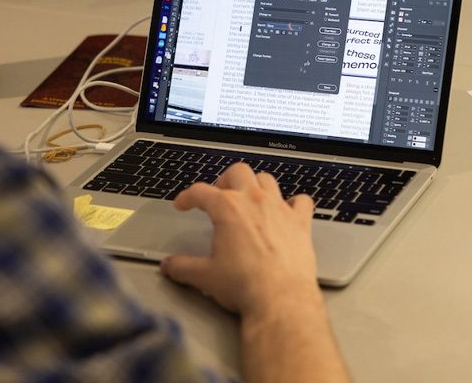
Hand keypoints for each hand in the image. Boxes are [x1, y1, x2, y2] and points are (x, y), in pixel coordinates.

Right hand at [160, 163, 320, 318]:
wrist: (280, 299)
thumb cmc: (245, 285)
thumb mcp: (204, 276)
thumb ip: (182, 267)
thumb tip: (170, 266)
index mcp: (228, 208)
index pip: (201, 192)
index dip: (187, 197)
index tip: (183, 203)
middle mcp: (255, 201)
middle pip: (237, 172)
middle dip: (224, 180)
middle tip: (217, 194)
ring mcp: (280, 209)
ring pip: (267, 180)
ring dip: (255, 185)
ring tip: (248, 197)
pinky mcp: (301, 223)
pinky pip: (301, 200)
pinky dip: (293, 202)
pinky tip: (288, 210)